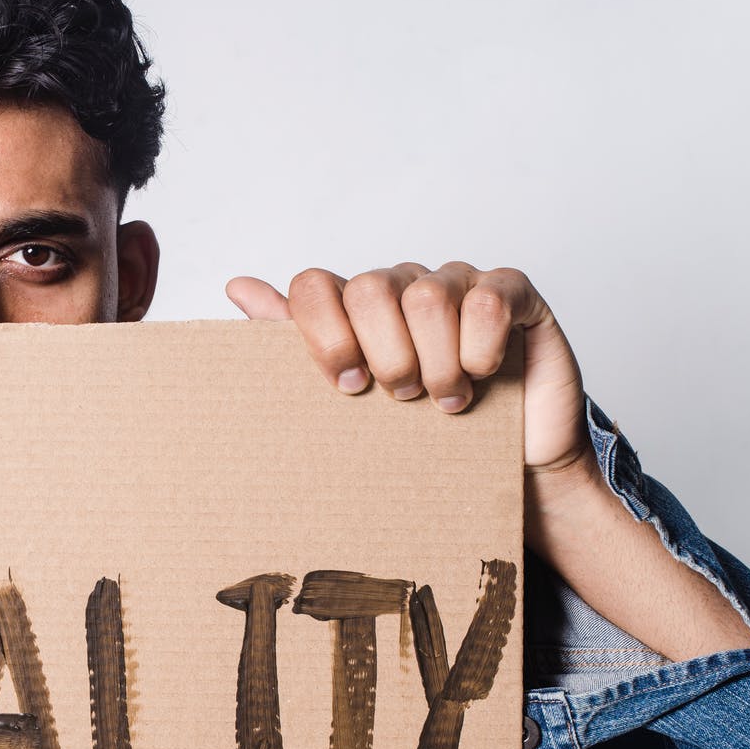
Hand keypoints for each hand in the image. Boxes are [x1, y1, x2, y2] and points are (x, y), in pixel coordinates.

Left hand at [225, 261, 588, 474]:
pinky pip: (487, 299)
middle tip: (401, 398)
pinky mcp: (512, 291)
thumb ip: (296, 342)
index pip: (314, 286)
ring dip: (436, 364)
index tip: (345, 387)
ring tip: (446, 400)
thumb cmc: (425, 434)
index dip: (324, 337)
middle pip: (368, 290)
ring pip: (427, 298)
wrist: (508, 466)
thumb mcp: (352, 401)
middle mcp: (402, 284)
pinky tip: (485, 374)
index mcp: (356, 306)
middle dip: (384, 357)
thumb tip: (237, 286)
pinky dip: (481, 348)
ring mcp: (458, 282)